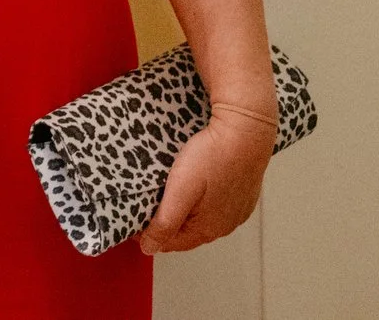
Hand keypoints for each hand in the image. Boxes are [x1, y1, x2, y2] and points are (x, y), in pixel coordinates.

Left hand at [138, 107, 272, 254]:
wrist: (246, 130)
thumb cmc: (214, 156)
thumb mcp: (181, 190)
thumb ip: (165, 222)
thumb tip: (150, 248)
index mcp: (209, 228)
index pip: (171, 243)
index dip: (149, 233)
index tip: (133, 217)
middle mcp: (226, 224)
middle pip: (187, 231)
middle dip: (165, 223)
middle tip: (147, 204)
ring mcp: (236, 209)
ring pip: (201, 217)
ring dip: (183, 211)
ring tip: (166, 194)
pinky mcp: (242, 193)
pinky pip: (215, 203)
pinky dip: (199, 200)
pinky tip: (192, 186)